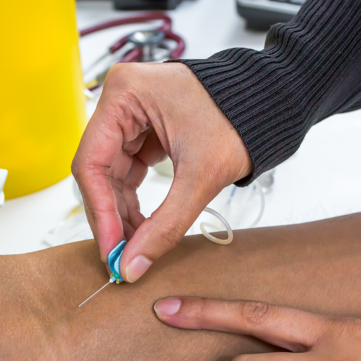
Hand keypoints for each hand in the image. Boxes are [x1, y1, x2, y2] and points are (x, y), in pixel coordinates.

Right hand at [72, 62, 250, 281]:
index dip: (100, 213)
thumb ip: (164, 225)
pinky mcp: (142, 131)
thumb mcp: (200, 176)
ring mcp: (129, 116)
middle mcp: (119, 101)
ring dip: (121, 213)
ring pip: (111, 176)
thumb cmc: (240, 120)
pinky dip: (133, 201)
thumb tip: (132, 265)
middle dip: (111, 217)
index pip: (91, 164)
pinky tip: (141, 226)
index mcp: (124, 94)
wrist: (269, 103)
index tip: (112, 250)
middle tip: (121, 256)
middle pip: (98, 172)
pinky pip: (128, 172)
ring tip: (135, 247)